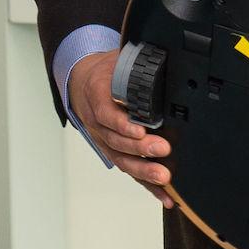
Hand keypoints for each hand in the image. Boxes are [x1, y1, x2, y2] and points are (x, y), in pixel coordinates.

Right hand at [69, 51, 173, 206]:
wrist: (83, 82)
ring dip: (144, 171)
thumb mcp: (117, 59)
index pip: (106, 113)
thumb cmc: (105, 71)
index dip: (121, 124)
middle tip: (162, 150)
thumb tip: (166, 51)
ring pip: (122, 160)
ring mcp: (106, 140)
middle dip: (140, 149)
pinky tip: (165, 197)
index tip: (139, 129)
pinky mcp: (116, 153)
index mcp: (97, 95)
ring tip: (164, 177)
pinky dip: (148, 186)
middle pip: (116, 141)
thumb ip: (135, 62)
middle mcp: (98, 123)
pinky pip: (131, 171)